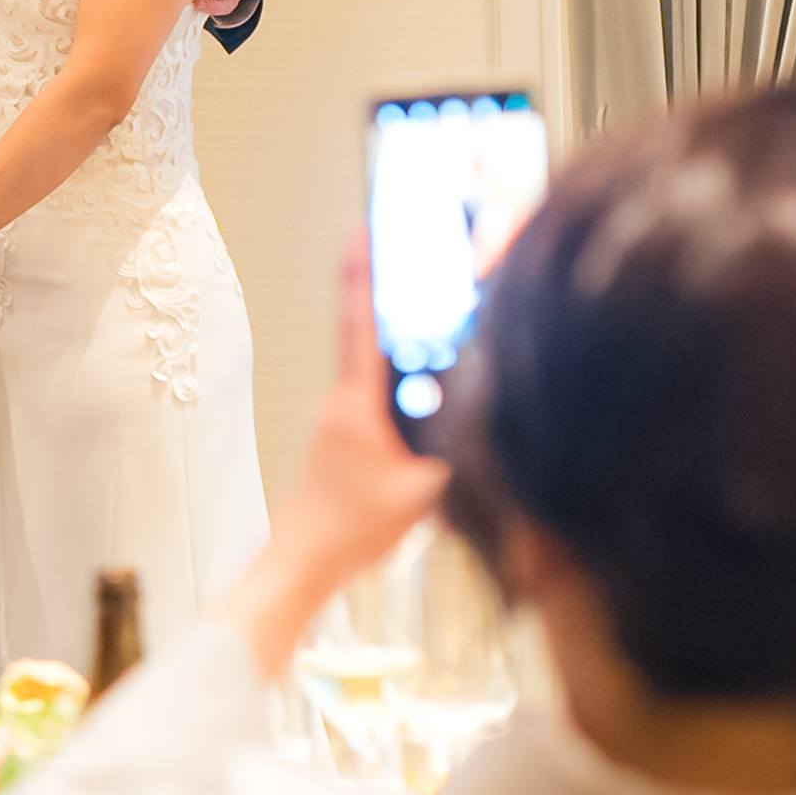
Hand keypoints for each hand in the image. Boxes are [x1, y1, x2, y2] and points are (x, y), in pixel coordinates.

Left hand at [220, 234, 451, 675]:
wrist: (302, 563)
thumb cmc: (350, 531)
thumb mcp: (422, 495)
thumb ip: (459, 459)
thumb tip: (493, 430)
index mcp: (355, 405)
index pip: (360, 325)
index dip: (362, 275)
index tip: (361, 231)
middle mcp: (340, 403)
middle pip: (369, 338)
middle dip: (392, 299)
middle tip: (412, 258)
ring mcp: (336, 420)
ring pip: (376, 374)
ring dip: (402, 354)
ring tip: (433, 336)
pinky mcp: (340, 439)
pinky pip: (375, 401)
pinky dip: (399, 393)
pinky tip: (423, 406)